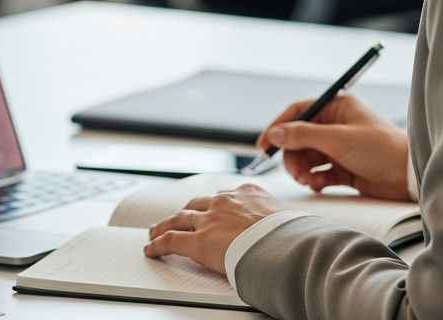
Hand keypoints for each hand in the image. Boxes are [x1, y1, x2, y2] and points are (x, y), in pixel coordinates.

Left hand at [143, 183, 285, 274]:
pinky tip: (151, 249)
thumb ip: (275, 221)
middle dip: (185, 211)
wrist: (283, 244)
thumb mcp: (286, 217)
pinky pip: (171, 241)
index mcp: (247, 192)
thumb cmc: (291, 234)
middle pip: (196, 204)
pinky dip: (158, 245)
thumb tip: (287, 231)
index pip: (223, 196)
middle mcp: (225, 201)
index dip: (212, 204)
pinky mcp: (198, 241)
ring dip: (164, 225)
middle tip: (176, 218)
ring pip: (179, 219)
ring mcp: (210, 219)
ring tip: (155, 231)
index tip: (208, 209)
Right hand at [260, 93, 409, 200]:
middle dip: (292, 155)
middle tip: (296, 172)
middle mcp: (336, 124)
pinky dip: (314, 179)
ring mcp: (338, 147)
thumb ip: (303, 135)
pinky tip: (319, 185)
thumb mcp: (338, 139)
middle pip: (299, 137)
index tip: (264, 145)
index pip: (298, 111)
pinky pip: (317, 172)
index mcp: (337, 106)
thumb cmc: (379, 148)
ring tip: (309, 181)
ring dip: (302, 169)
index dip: (279, 126)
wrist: (407, 176)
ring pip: (306, 157)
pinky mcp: (342, 168)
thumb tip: (274, 133)